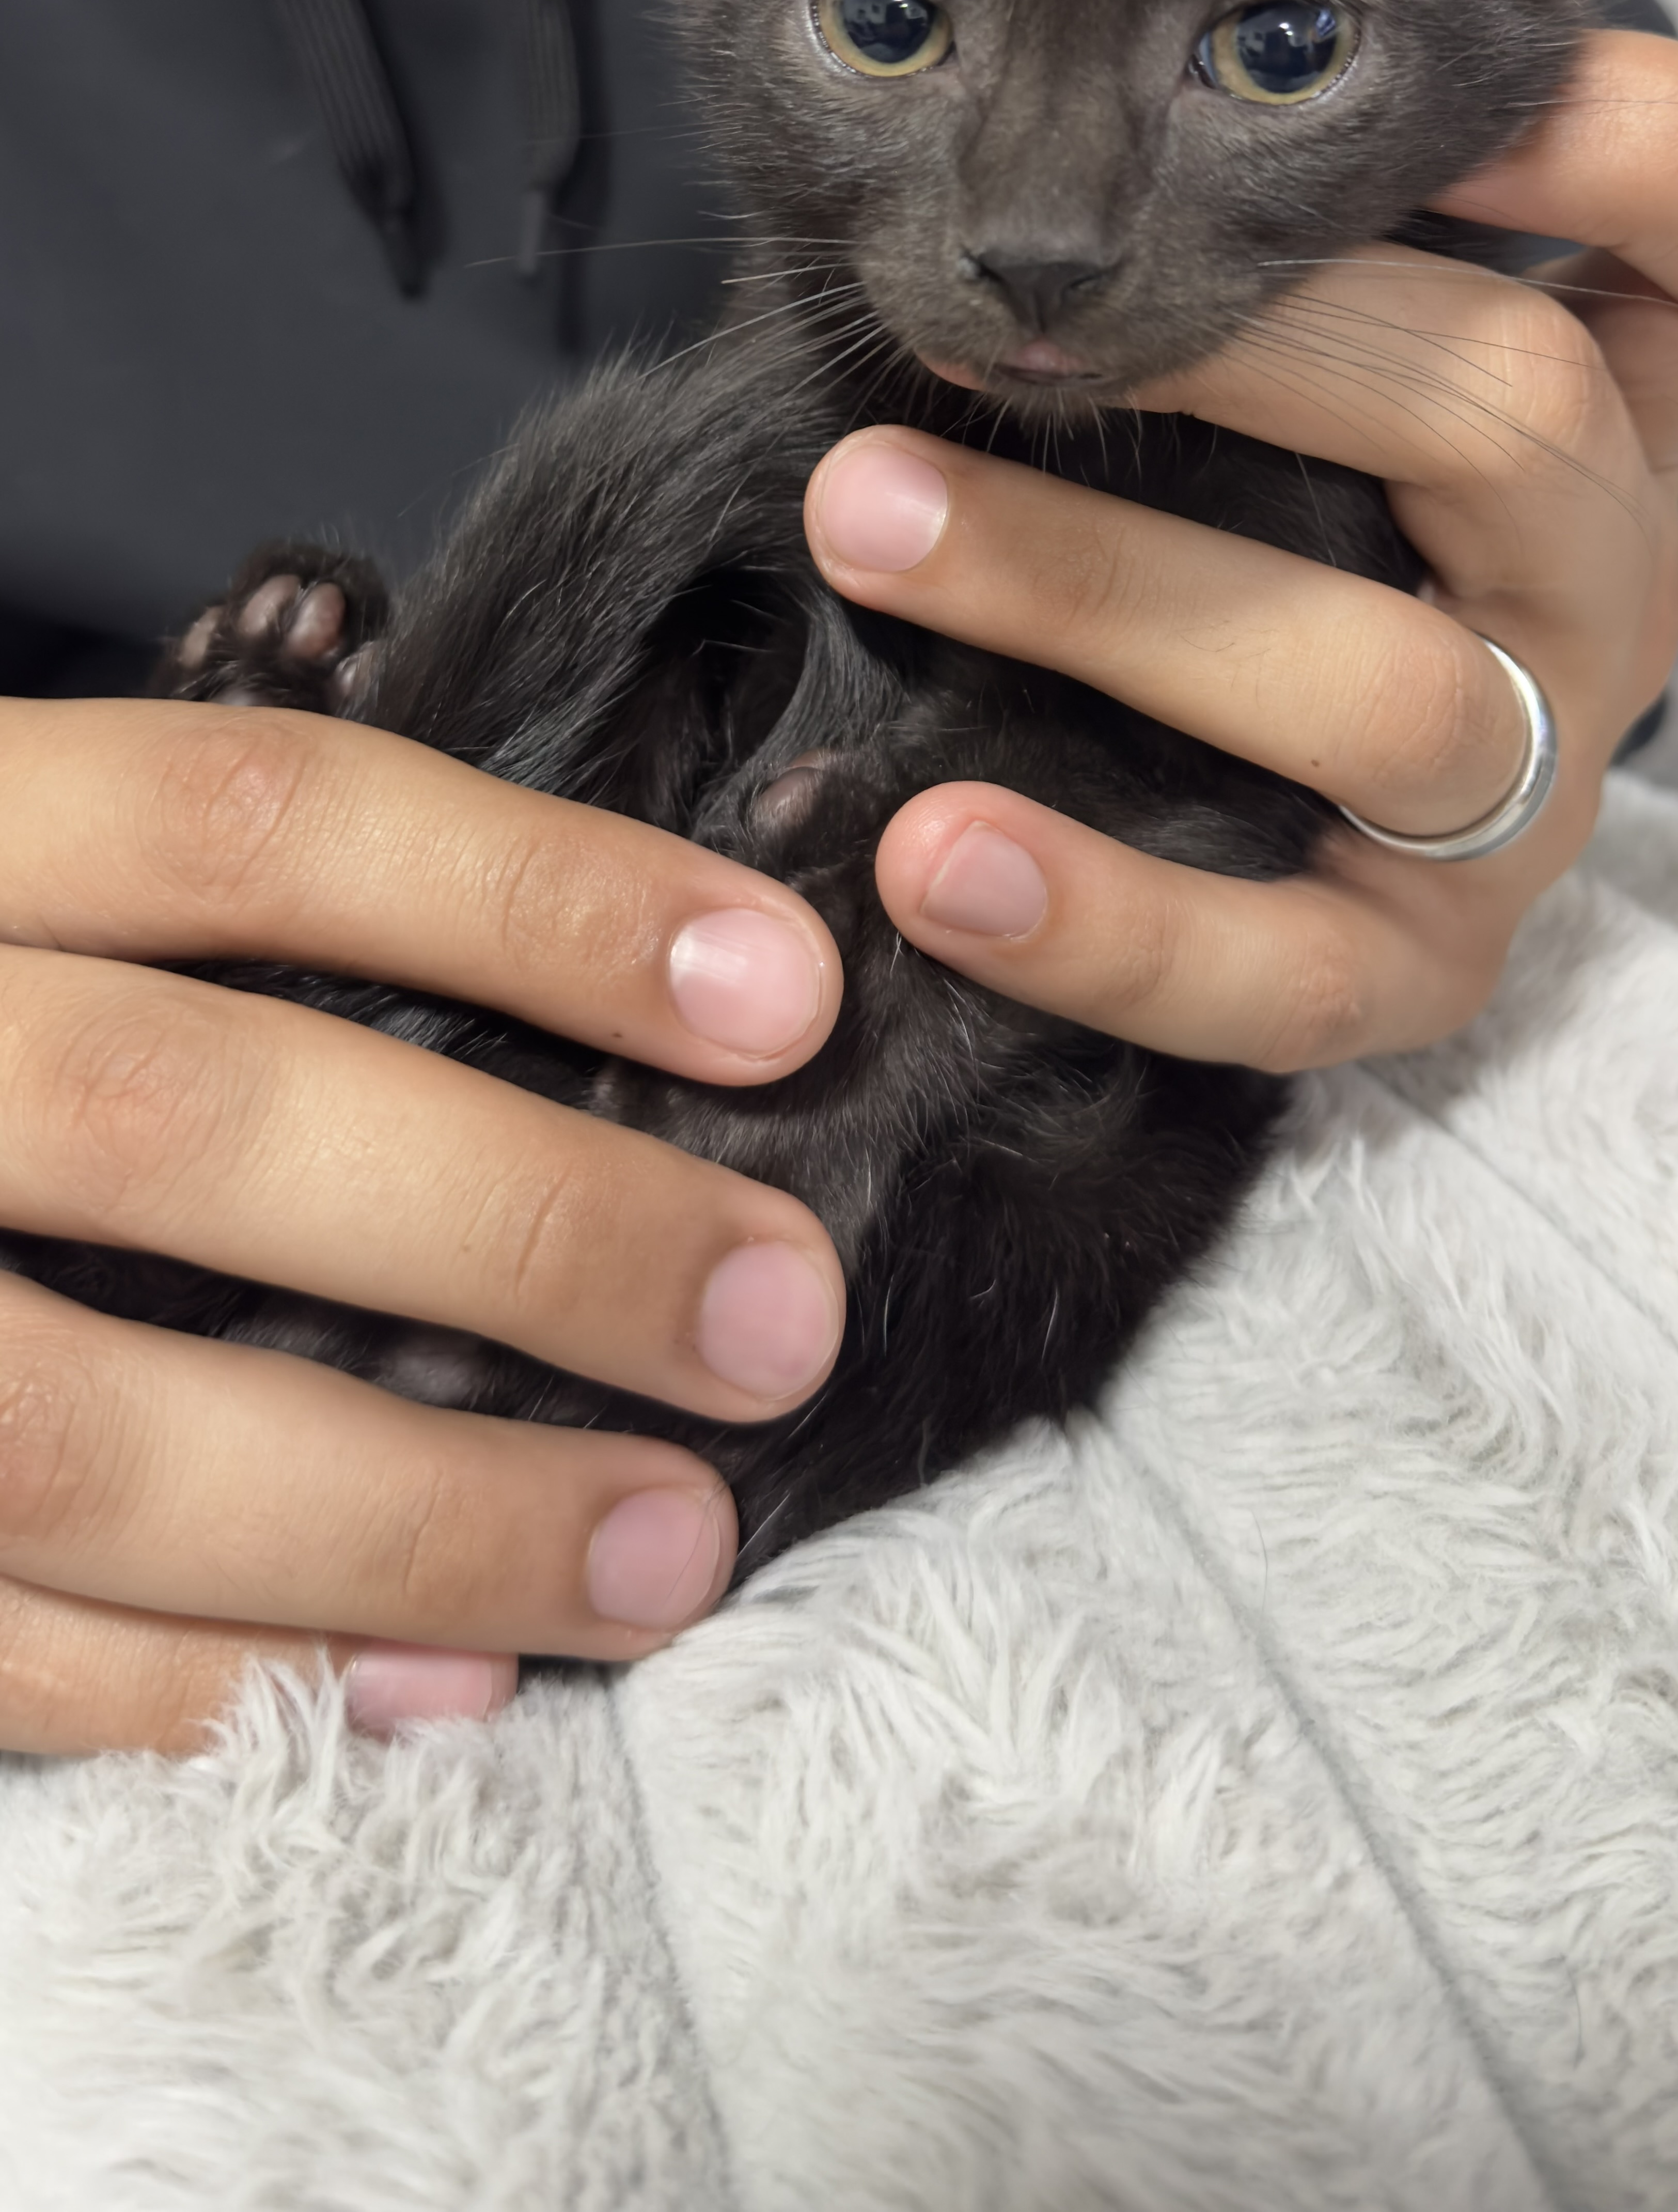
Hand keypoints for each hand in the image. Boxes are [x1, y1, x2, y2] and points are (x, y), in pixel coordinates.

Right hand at [0, 706, 845, 1753]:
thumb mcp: (16, 877)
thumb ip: (224, 917)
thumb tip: (603, 992)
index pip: (252, 816)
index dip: (528, 898)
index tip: (774, 995)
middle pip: (190, 1116)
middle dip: (519, 1225)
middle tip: (772, 1316)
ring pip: (86, 1424)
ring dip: (410, 1511)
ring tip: (665, 1554)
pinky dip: (199, 1680)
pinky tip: (421, 1690)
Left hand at [804, 33, 1677, 1068]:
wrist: (1204, 828)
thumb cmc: (1231, 519)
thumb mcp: (1286, 376)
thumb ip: (1263, 248)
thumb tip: (1069, 137)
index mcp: (1606, 421)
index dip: (1655, 151)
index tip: (1448, 98)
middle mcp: (1596, 590)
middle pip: (1518, 414)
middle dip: (1245, 342)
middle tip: (998, 321)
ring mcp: (1526, 789)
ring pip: (1385, 690)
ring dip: (1098, 591)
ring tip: (867, 522)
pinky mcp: (1417, 969)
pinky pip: (1289, 972)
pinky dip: (1099, 918)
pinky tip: (929, 858)